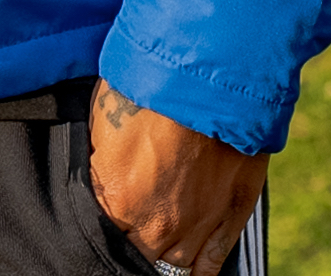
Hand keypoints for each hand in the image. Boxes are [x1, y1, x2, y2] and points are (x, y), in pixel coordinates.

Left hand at [88, 83, 267, 275]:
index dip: (105, 224)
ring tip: (159, 243)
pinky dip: (200, 270)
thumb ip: (101, 160)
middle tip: (133, 225)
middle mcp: (157, 224)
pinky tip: (192, 271)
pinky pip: (212, 262)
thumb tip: (100, 173)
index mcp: (118, 200)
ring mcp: (197, 225)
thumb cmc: (147, 88)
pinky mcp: (231, 215)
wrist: (206, 74)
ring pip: (176, 264)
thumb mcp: (102, 120)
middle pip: (140, 256)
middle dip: (134, 242)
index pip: (104, 234)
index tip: (107, 214)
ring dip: (165, 255)